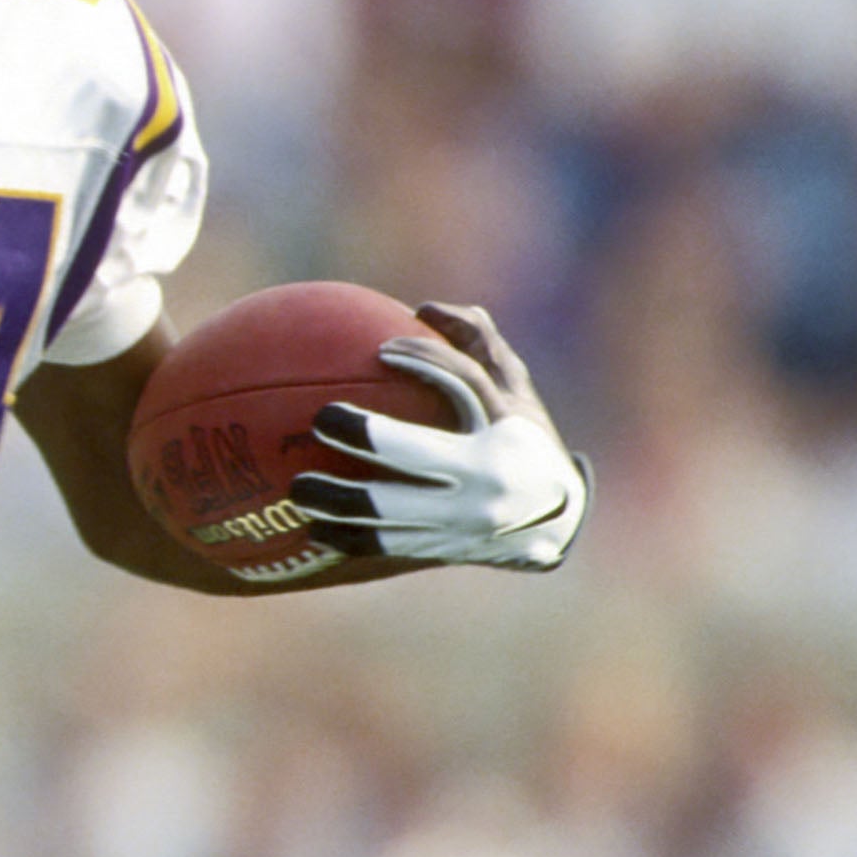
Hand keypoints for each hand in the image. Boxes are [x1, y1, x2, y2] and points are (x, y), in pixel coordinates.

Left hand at [289, 303, 587, 571]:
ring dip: (337, 504)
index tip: (380, 350)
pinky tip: (312, 529)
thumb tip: (425, 307)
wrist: (559, 521)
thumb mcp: (516, 391)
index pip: (462, 387)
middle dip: (364, 440)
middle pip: (414, 459)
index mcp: (502, 435)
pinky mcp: (441, 549)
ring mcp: (459, 523)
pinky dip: (347, 538)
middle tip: (320, 420)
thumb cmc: (526, 439)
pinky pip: (385, 547)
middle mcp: (483, 483)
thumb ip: (477, 344)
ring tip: (297, 490)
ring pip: (389, 517)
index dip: (423, 362)